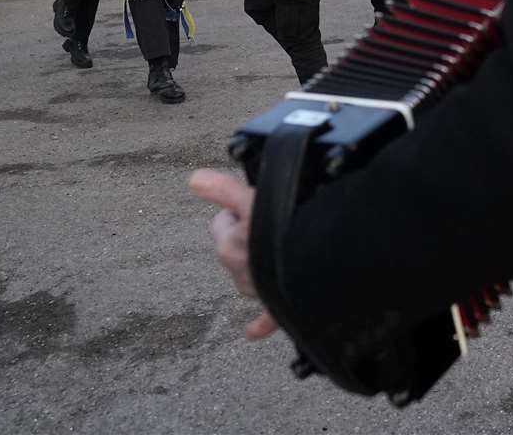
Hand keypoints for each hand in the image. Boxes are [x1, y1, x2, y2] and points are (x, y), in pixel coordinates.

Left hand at [189, 169, 278, 339]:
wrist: (318, 265)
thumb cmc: (286, 232)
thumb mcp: (254, 201)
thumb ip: (224, 189)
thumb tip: (194, 178)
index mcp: (227, 247)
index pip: (222, 220)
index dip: (239, 209)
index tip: (257, 204)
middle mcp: (236, 271)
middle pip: (236, 245)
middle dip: (250, 235)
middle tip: (275, 221)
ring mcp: (256, 291)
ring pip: (251, 271)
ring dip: (261, 263)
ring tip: (286, 246)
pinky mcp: (275, 308)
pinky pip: (264, 318)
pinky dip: (259, 324)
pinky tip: (251, 333)